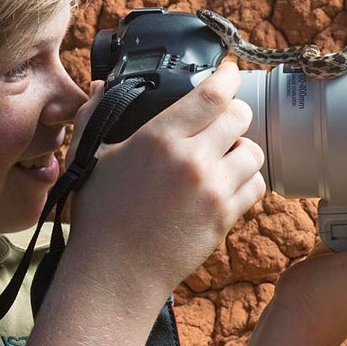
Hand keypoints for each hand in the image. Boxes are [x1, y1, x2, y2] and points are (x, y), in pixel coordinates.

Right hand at [63, 61, 265, 301]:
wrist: (115, 274)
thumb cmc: (99, 217)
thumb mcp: (89, 159)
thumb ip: (96, 115)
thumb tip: (104, 84)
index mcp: (159, 138)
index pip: (211, 95)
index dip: (228, 77)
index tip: (230, 71)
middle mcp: (191, 160)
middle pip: (241, 116)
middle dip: (236, 112)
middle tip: (225, 117)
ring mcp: (213, 190)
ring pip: (254, 151)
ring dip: (242, 148)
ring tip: (224, 155)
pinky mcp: (225, 217)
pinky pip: (256, 186)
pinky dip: (247, 180)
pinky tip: (227, 183)